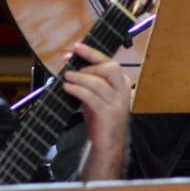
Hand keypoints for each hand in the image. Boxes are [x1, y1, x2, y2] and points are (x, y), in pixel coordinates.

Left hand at [62, 43, 131, 178]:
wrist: (109, 143)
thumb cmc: (102, 117)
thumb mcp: (97, 96)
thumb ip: (89, 82)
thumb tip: (71, 66)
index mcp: (122, 83)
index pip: (110, 62)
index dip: (93, 54)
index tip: (77, 48)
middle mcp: (123, 91)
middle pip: (110, 68)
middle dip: (89, 63)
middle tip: (70, 64)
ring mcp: (117, 103)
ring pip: (99, 83)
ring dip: (80, 77)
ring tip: (66, 77)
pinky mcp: (108, 114)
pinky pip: (91, 98)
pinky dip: (78, 90)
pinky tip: (68, 88)